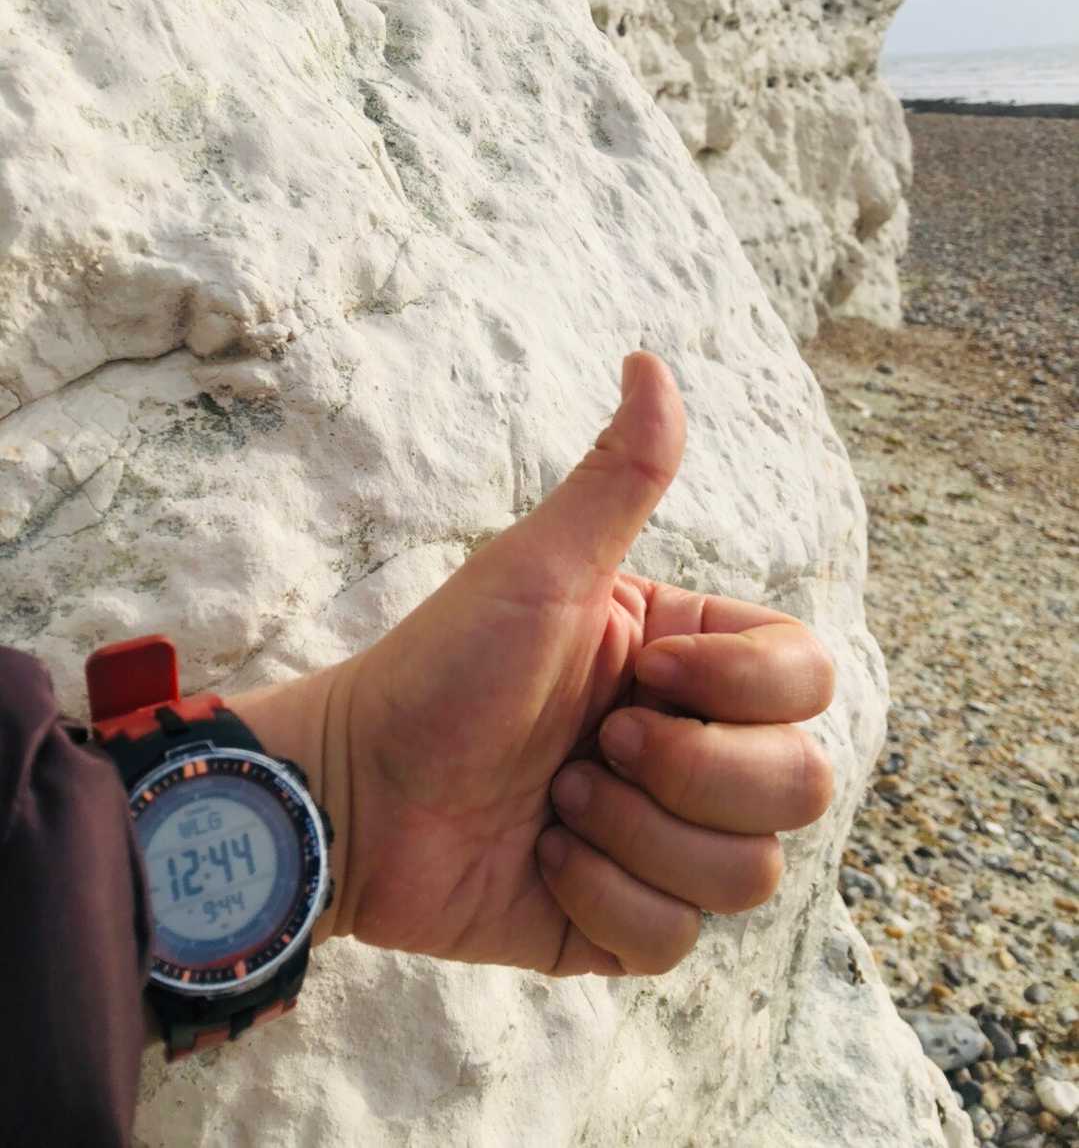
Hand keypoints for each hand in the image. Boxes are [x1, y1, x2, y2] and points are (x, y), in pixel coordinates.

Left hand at [232, 353, 833, 975]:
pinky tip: (541, 859)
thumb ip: (617, 477)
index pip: (809, 680)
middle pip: (800, 784)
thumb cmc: (442, 666)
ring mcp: (663, 840)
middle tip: (593, 743)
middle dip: (688, 771)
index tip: (639, 671)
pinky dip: (600, 900)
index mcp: (691, 663)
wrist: (355, 792)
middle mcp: (692, 747)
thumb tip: (651, 360)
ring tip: (556, 799)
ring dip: (634, 835)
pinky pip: (675, 940)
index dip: (741, 689)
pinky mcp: (624, 920)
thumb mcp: (540, 569)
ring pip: (748, 872)